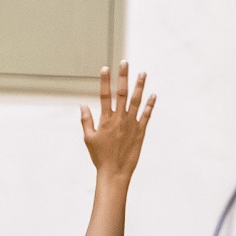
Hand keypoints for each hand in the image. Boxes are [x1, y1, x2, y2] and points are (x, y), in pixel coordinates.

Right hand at [80, 61, 154, 184]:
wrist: (114, 171)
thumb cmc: (100, 157)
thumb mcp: (88, 139)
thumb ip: (86, 121)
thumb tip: (82, 106)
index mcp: (105, 120)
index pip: (104, 95)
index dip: (105, 81)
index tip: (105, 68)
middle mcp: (119, 119)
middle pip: (121, 93)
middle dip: (123, 77)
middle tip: (125, 63)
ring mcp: (131, 124)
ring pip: (136, 101)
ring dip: (139, 86)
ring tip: (142, 73)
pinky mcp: (140, 131)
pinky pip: (146, 115)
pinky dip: (150, 105)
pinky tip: (153, 95)